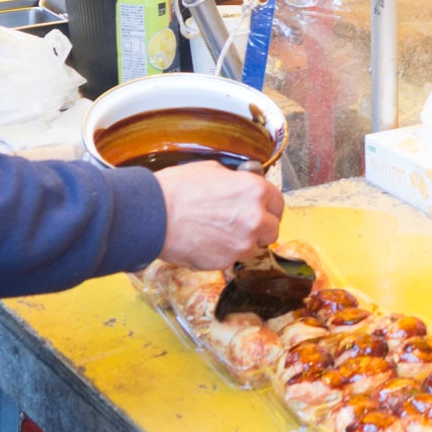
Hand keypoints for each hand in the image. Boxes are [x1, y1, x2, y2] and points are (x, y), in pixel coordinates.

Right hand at [154, 162, 282, 269]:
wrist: (153, 215)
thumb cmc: (177, 189)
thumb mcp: (212, 170)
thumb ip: (235, 181)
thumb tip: (239, 185)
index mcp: (255, 191)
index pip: (278, 203)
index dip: (268, 207)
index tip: (260, 209)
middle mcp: (256, 218)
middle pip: (272, 230)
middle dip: (259, 228)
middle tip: (240, 224)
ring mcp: (242, 243)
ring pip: (254, 248)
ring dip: (242, 243)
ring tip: (218, 234)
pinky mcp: (226, 261)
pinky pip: (232, 260)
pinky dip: (223, 254)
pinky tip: (206, 243)